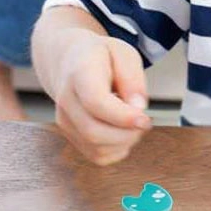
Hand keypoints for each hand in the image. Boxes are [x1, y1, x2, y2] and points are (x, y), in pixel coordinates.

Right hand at [51, 30, 151, 165]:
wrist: (70, 60)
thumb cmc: (101, 57)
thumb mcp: (124, 54)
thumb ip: (133, 80)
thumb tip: (138, 108)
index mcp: (80, 74)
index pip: (96, 103)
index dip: (123, 117)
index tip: (145, 119)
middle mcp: (66, 100)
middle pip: (94, 132)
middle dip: (128, 134)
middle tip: (145, 121)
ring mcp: (65, 121)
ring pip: (96, 148)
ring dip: (125, 142)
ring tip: (135, 122)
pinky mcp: (70, 135)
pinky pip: (97, 156)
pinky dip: (117, 150)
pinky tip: (123, 131)